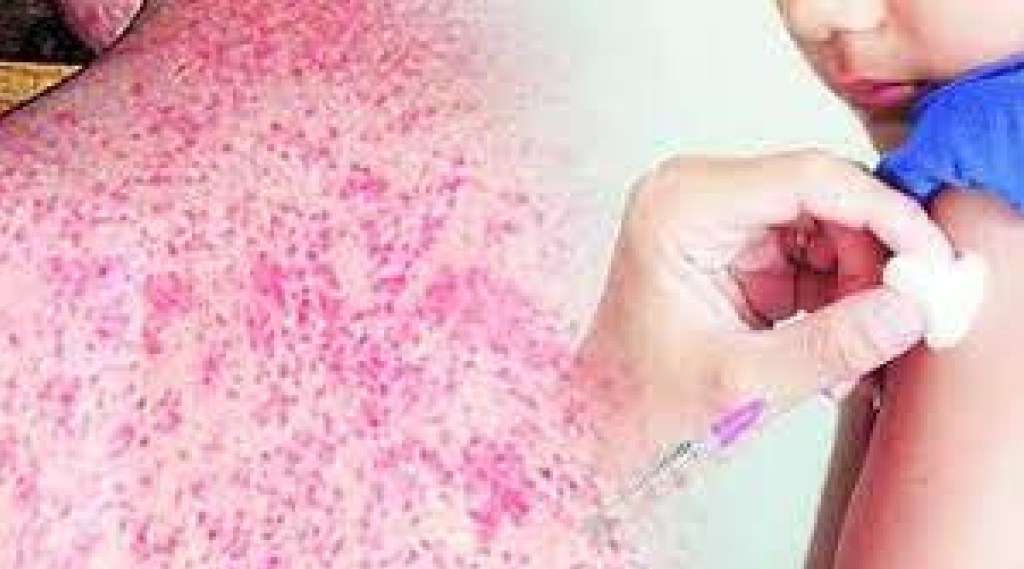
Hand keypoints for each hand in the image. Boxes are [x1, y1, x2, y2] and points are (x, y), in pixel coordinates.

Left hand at [579, 150, 951, 471]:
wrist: (606, 424)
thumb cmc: (642, 402)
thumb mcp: (742, 383)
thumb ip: (830, 345)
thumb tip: (908, 310)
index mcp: (681, 206)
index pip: (807, 178)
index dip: (884, 214)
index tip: (931, 260)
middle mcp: (696, 195)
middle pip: (823, 197)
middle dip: (872, 259)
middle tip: (897, 318)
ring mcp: (716, 217)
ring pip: (827, 225)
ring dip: (857, 284)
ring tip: (850, 353)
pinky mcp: (735, 245)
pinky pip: (813, 252)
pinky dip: (836, 296)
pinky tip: (833, 344)